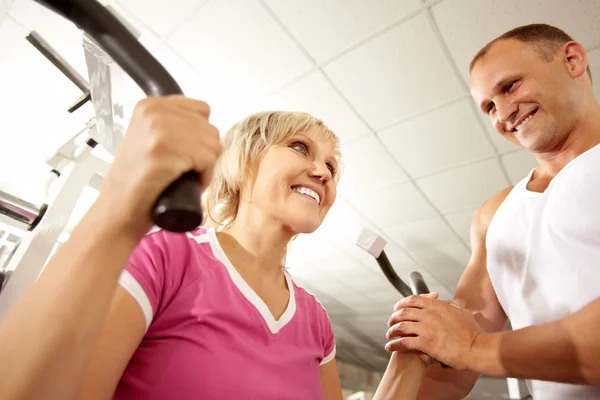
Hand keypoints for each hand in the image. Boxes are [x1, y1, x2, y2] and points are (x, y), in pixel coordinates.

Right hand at [94, 96, 220, 236]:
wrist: (117, 208)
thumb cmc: (137, 179)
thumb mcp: (149, 137)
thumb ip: (173, 123)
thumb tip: (206, 123)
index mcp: (150, 105)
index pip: (202, 109)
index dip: (201, 135)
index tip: (187, 152)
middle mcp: (154, 112)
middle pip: (210, 128)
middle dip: (206, 153)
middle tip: (186, 170)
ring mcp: (158, 129)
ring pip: (212, 144)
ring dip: (206, 166)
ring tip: (184, 177)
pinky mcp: (164, 150)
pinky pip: (207, 160)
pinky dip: (204, 176)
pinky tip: (187, 183)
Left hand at [385, 295, 483, 369]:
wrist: (476, 348)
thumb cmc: (473, 333)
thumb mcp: (463, 313)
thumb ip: (452, 306)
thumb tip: (448, 304)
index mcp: (437, 306)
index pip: (414, 299)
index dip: (402, 303)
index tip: (397, 307)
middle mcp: (429, 315)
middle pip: (404, 312)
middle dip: (394, 317)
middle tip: (391, 322)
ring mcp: (426, 328)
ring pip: (401, 326)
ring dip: (392, 331)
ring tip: (389, 335)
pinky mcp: (425, 343)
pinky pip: (404, 342)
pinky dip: (394, 344)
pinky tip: (390, 347)